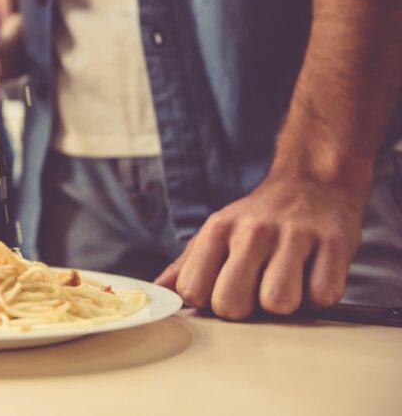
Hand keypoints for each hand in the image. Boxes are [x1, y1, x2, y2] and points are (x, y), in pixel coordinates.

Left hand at [155, 171, 369, 319]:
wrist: (312, 180)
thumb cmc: (259, 217)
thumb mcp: (217, 230)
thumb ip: (187, 263)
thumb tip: (157, 290)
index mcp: (217, 229)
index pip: (193, 291)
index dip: (208, 301)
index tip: (223, 289)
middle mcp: (252, 230)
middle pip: (231, 304)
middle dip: (245, 310)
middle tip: (257, 290)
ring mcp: (294, 235)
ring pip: (278, 304)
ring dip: (286, 304)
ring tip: (288, 281)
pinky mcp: (333, 242)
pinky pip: (323, 296)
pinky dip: (319, 295)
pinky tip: (314, 274)